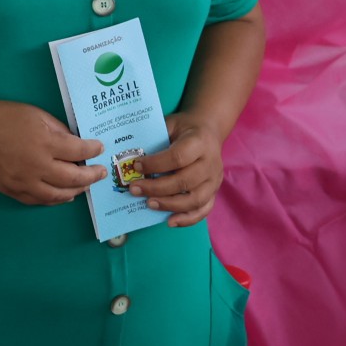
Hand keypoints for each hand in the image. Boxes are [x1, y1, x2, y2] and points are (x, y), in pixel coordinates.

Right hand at [0, 99, 104, 205]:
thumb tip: (76, 144)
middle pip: (73, 178)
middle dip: (91, 175)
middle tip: (100, 172)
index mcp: (44, 142)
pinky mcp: (12, 191)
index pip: (78, 151)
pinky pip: (39, 201)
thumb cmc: (2, 117)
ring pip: (58, 195)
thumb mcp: (36, 114)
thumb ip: (59, 130)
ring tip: (86, 184)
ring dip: (77, 191)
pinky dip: (55, 199)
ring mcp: (23, 182)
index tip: (100, 148)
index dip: (93, 150)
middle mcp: (36, 166)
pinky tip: (65, 195)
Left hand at [130, 113, 224, 227]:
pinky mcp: (214, 192)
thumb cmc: (183, 129)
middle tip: (135, 189)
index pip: (178, 157)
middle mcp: (210, 163)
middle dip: (157, 188)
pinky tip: (169, 221)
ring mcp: (214, 180)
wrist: (208, 130)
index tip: (136, 166)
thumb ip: (155, 140)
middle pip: (184, 181)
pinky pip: (203, 210)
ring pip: (195, 200)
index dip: (156, 164)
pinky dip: (187, 219)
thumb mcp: (170, 124)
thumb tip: (131, 159)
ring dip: (169, 205)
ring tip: (148, 204)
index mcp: (199, 142)